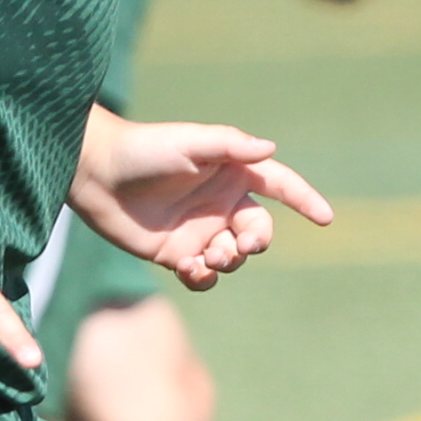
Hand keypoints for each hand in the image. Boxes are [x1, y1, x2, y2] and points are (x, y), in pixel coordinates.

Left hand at [73, 118, 334, 289]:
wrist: (95, 174)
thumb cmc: (144, 150)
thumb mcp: (190, 142)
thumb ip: (230, 146)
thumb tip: (270, 149)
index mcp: (231, 172)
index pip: (280, 185)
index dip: (304, 200)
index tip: (326, 219)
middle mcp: (220, 202)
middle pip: (259, 231)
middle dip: (256, 242)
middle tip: (240, 246)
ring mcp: (200, 230)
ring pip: (234, 258)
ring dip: (229, 261)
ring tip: (206, 256)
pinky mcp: (176, 254)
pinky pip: (204, 276)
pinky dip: (204, 278)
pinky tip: (190, 269)